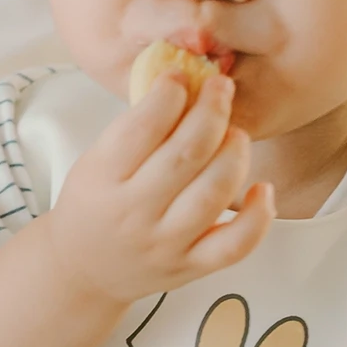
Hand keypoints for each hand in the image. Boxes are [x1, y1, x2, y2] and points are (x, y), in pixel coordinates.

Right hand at [40, 72, 271, 308]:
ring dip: (234, 154)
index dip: (169, 93)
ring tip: (236, 133)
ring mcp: (165, 242)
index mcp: (104, 178)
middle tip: (221, 88)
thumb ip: (136, 127)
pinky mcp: (191, 266)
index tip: (181, 76)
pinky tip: (263, 189)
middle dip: (211, 111)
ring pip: (214, 193)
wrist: (83, 270)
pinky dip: (257, 217)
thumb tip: (185, 81)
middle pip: (186, 154)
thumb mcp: (96, 160)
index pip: (143, 128)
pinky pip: (236, 246)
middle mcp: (135, 212)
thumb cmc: (93, 204)